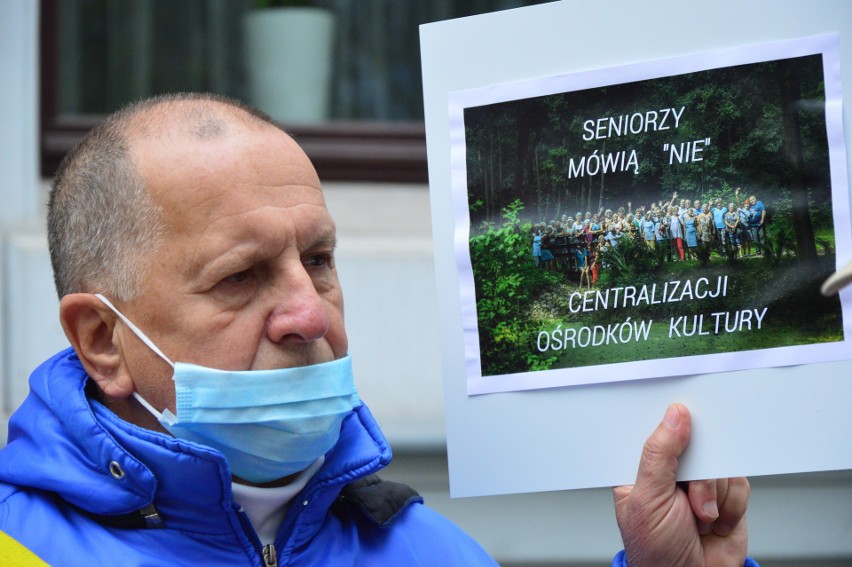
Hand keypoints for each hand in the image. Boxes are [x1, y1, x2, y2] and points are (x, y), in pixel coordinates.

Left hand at [613, 404, 749, 566]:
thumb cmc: (657, 552)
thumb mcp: (649, 500)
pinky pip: (740, 483)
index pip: (655, 430)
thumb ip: (659, 455)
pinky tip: (716, 522)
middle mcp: (672, 472)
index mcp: (642, 468)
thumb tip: (674, 416)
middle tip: (690, 494)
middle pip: (695, 442)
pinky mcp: (727, 496)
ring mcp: (701, 483)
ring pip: (721, 462)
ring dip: (715, 493)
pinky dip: (732, 505)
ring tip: (699, 516)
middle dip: (699, 471)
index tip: (684, 411)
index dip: (670, 421)